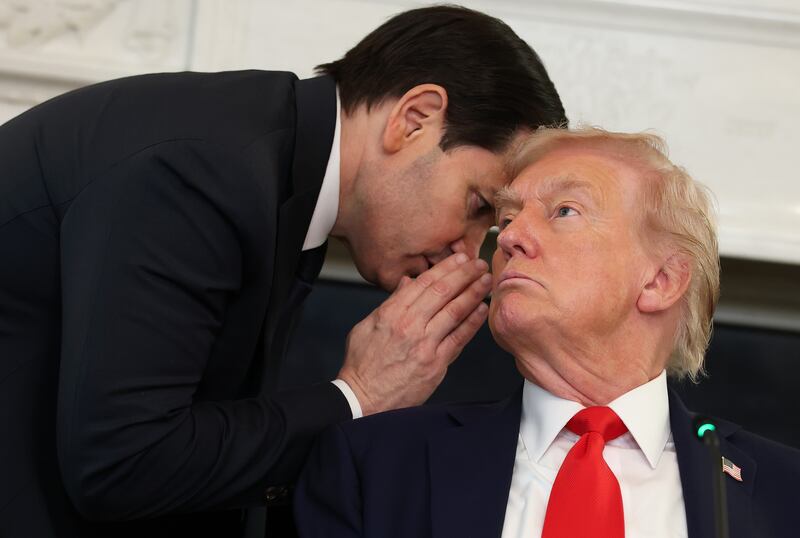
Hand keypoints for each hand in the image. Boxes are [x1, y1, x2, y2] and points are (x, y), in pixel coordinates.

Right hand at [337, 253, 491, 415]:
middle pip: (443, 292)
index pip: (423, 283)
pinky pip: (459, 338)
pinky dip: (472, 322)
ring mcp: (424, 345)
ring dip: (473, 293)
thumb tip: (408, 283)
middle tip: (479, 264)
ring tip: (486, 281)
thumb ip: (391, 303)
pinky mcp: (436, 364)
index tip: (459, 259)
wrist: (363, 398)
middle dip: (464, 274)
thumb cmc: (363, 365)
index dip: (445, 268)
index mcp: (390, 313)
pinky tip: (482, 309)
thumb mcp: (367, 326)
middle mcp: (409, 326)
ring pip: (455, 311)